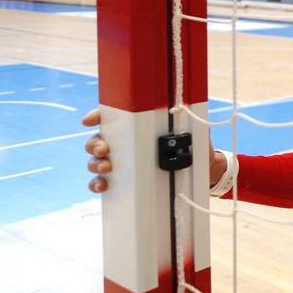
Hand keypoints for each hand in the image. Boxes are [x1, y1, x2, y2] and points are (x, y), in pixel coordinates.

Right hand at [82, 108, 226, 192]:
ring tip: (106, 168)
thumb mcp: (191, 126)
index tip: (89, 121)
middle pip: (97, 140)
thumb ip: (183, 116)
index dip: (96, 116)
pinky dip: (97, 184)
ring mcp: (122, 162)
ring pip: (96, 161)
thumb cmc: (194, 143)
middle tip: (104, 150)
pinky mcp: (124, 181)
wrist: (203, 168)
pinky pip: (102, 182)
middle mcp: (124, 143)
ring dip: (95, 164)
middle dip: (95, 144)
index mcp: (135, 126)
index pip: (110, 117)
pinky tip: (102, 185)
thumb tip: (181, 107)